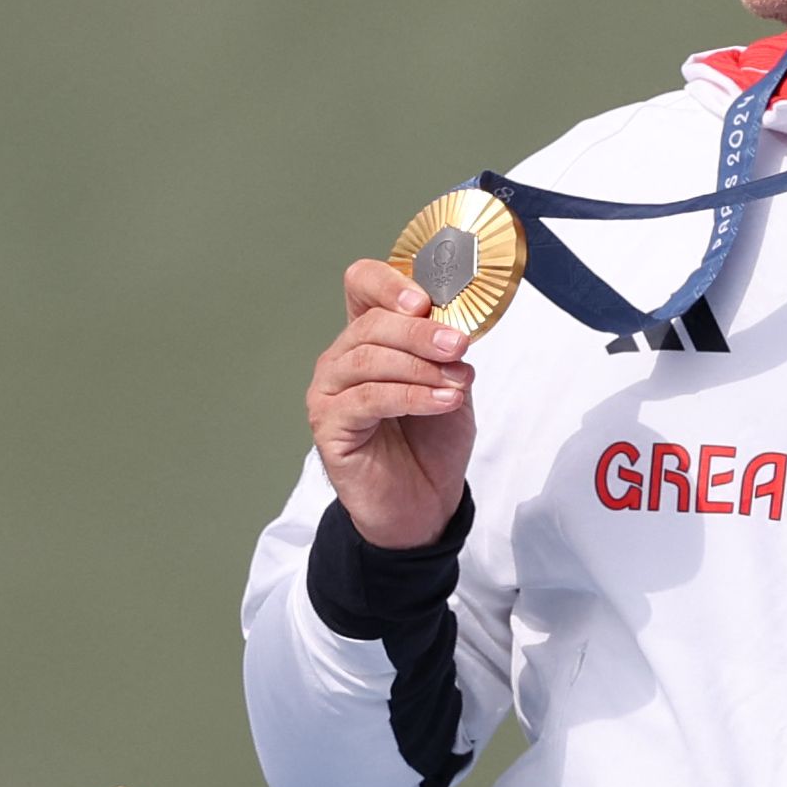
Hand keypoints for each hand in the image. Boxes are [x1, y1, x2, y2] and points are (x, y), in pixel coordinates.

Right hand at [305, 257, 474, 550]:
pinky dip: (411, 396)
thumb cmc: (431, 441)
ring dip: (420, 367)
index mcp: (367, 337)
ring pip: (368, 359)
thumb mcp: (449, 383)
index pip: (361, 284)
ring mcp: (328, 392)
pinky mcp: (328, 426)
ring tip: (457, 382)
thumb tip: (452, 323)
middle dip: (420, 332)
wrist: (423, 503)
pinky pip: (368, 399)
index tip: (425, 300)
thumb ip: (445, 351)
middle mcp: (340, 359)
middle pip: (370, 324)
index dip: (387, 283)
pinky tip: (441, 402)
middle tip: (458, 344)